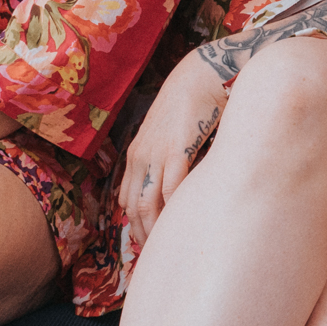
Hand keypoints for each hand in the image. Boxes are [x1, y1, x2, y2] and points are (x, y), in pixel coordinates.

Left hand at [121, 51, 227, 244]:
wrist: (200, 75)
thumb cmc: (190, 103)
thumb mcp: (169, 132)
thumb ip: (167, 155)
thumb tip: (174, 180)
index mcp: (136, 153)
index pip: (125, 199)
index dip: (135, 222)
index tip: (150, 238)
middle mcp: (140, 156)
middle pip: (132, 207)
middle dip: (142, 232)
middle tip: (157, 250)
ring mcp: (156, 154)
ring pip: (147, 204)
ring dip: (155, 228)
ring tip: (167, 244)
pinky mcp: (177, 150)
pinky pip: (171, 189)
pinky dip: (175, 208)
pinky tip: (182, 219)